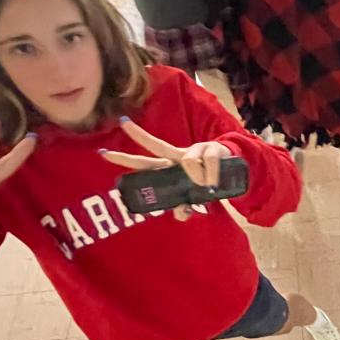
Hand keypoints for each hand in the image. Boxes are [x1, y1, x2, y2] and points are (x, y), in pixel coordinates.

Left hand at [99, 118, 233, 221]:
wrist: (235, 168)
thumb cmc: (208, 182)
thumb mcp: (194, 198)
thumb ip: (185, 207)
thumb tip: (181, 216)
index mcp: (169, 168)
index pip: (144, 163)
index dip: (125, 159)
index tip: (103, 153)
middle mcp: (176, 156)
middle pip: (154, 146)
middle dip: (138, 135)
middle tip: (121, 123)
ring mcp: (193, 151)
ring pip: (186, 161)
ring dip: (196, 178)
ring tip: (207, 187)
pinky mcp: (210, 150)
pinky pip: (207, 164)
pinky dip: (210, 176)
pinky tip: (214, 183)